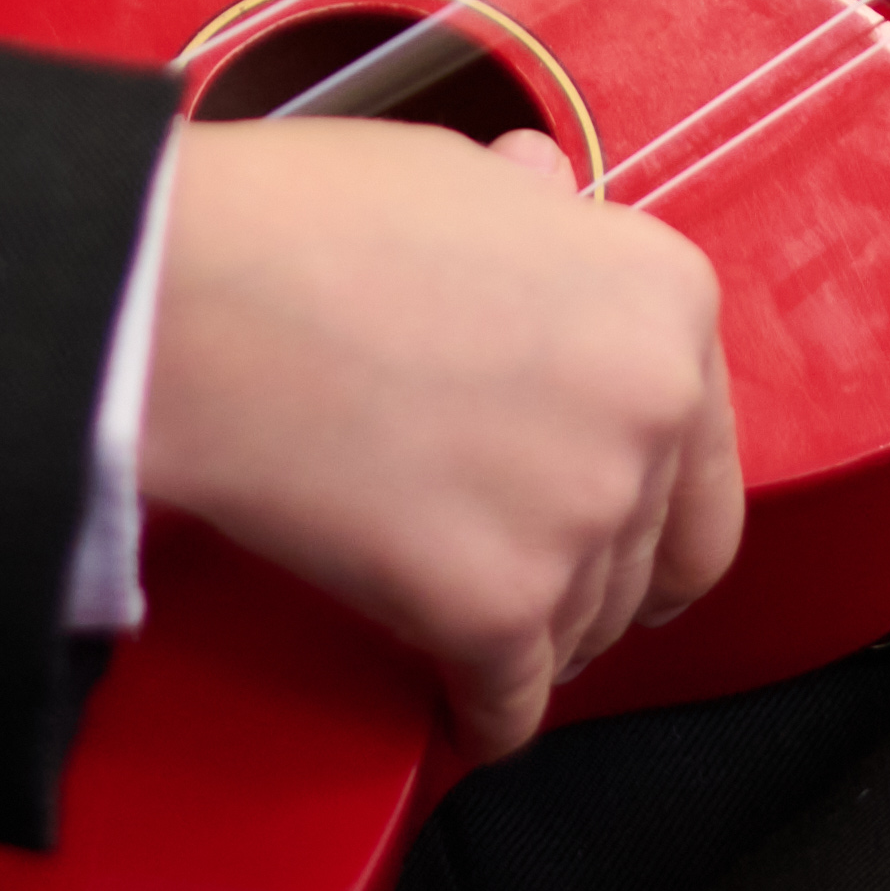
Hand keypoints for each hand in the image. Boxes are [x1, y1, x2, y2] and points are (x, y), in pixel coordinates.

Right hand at [133, 118, 744, 762]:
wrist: (187, 299)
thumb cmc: (301, 224)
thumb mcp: (458, 176)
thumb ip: (537, 216)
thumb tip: (547, 194)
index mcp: (666, 298)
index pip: (702, 450)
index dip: (653, 497)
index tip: (616, 525)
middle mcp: (653, 407)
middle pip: (656, 554)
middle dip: (598, 577)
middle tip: (534, 583)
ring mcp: (585, 514)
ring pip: (585, 632)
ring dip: (533, 640)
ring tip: (467, 626)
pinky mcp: (500, 609)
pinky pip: (512, 704)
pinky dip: (483, 714)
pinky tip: (454, 705)